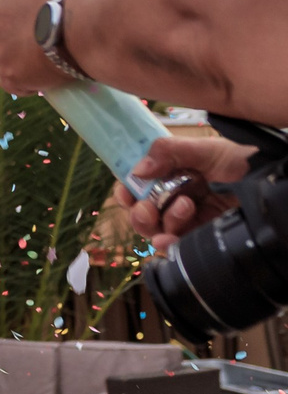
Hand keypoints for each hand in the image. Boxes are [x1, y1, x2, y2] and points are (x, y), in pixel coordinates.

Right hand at [121, 134, 250, 249]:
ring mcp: (188, 219)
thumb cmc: (239, 159)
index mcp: (169, 174)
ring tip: (185, 207)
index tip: (125, 194)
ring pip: (156, 230)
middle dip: (139, 213)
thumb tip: (137, 170)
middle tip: (148, 208)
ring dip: (162, 222)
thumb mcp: (202, 148)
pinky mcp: (201, 236)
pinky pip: (177, 246)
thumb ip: (167, 152)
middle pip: (142, 213)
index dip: (126, 192)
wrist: (268, 179)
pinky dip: (169, 244)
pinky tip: (170, 239)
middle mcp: (174, 197)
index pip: (137, 186)